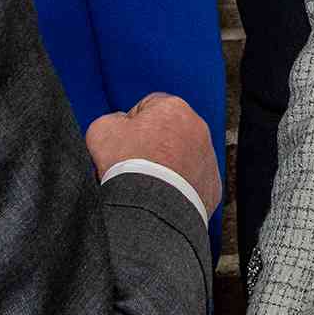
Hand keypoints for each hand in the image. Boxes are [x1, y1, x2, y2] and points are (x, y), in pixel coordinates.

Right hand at [84, 92, 219, 216]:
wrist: (151, 208)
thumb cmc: (127, 165)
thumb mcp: (102, 129)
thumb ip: (112, 119)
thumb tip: (119, 125)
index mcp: (173, 107)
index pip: (149, 106)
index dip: (132, 124)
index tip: (123, 142)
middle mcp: (198, 128)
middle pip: (169, 131)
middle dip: (152, 144)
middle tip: (134, 163)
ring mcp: (208, 157)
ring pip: (184, 155)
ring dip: (168, 164)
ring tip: (148, 182)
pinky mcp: (212, 184)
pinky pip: (194, 180)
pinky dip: (180, 186)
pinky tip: (163, 194)